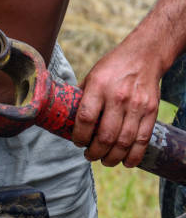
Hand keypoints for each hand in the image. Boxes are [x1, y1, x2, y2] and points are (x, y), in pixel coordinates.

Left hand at [72, 42, 160, 167]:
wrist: (144, 55)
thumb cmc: (112, 68)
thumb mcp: (91, 76)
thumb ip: (81, 98)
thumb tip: (64, 119)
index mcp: (99, 87)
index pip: (85, 119)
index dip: (79, 137)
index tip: (78, 143)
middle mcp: (118, 97)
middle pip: (105, 136)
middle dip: (95, 153)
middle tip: (90, 155)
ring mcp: (137, 105)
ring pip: (123, 142)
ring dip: (112, 158)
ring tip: (104, 160)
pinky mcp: (151, 111)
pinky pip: (142, 140)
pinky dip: (133, 156)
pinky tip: (125, 162)